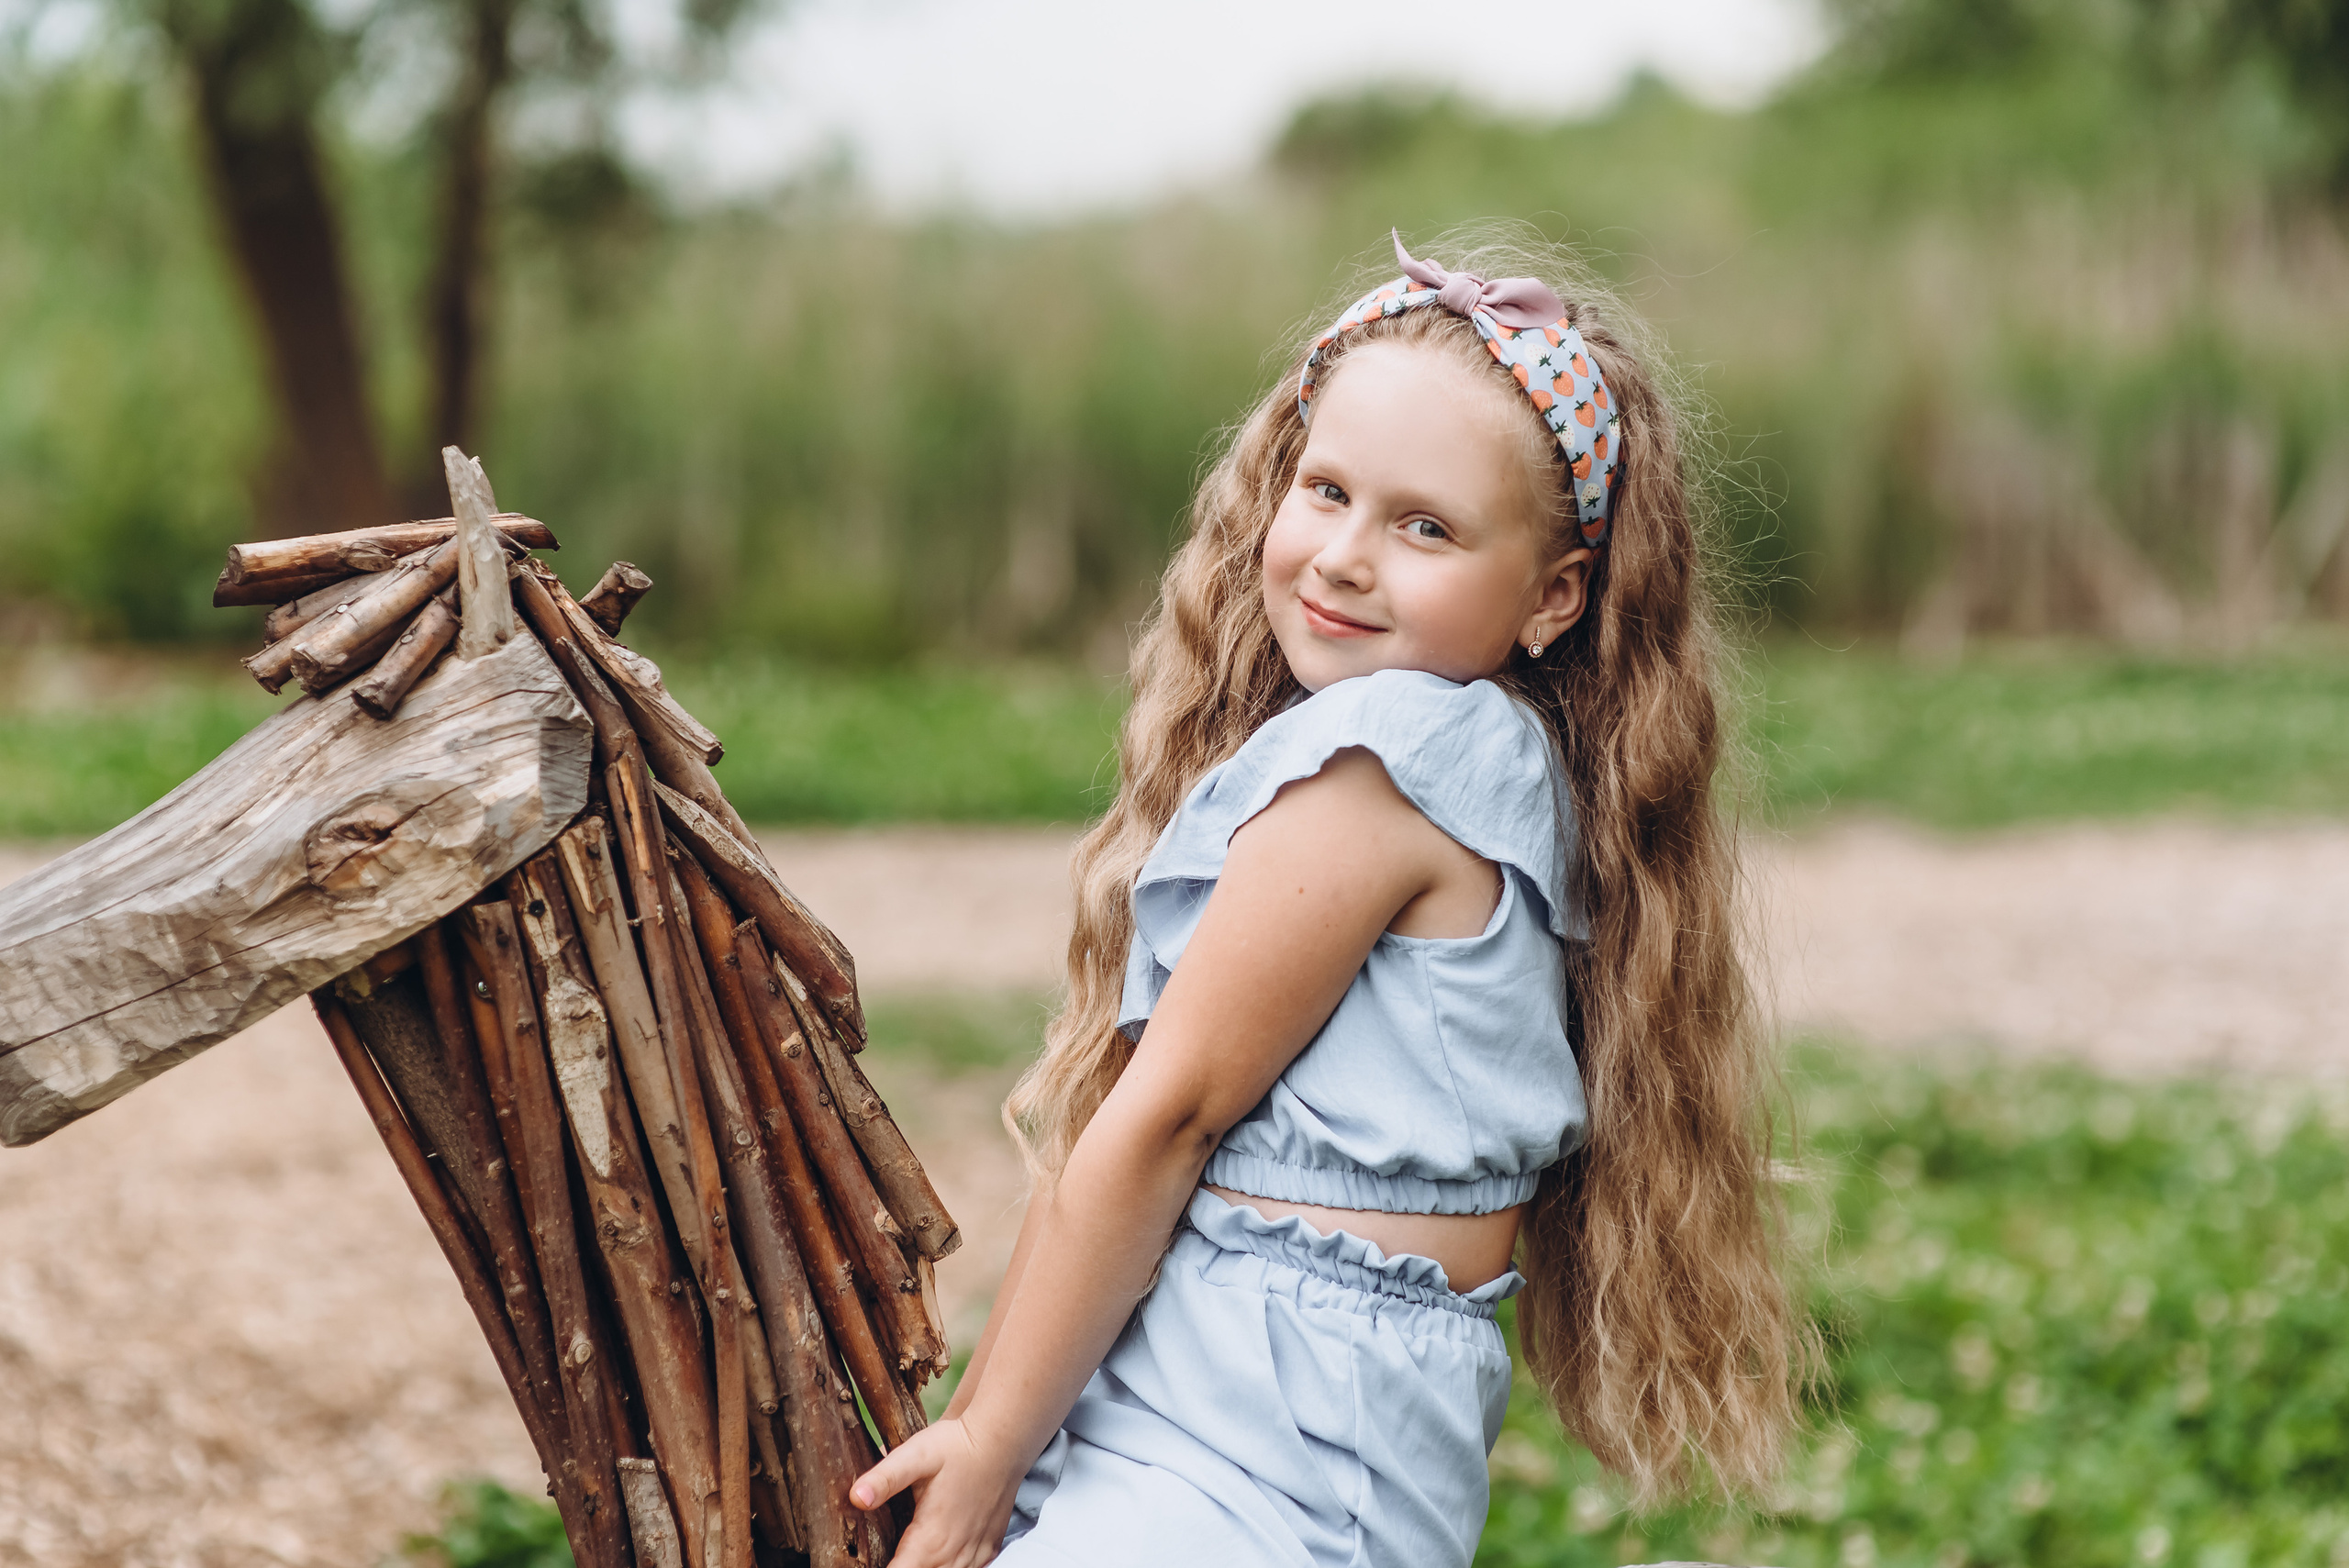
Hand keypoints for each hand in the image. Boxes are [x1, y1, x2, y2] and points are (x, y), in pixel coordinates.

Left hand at [851, 1416, 1024, 1567]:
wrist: (1003, 1438)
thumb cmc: (958, 1446)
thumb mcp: (916, 1455)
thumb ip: (885, 1479)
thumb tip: (856, 1498)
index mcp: (931, 1539)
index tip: (868, 1560)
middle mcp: (955, 1554)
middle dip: (903, 1567)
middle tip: (887, 1551)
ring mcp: (976, 1553)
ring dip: (926, 1567)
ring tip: (909, 1553)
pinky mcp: (988, 1547)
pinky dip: (949, 1567)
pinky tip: (938, 1556)